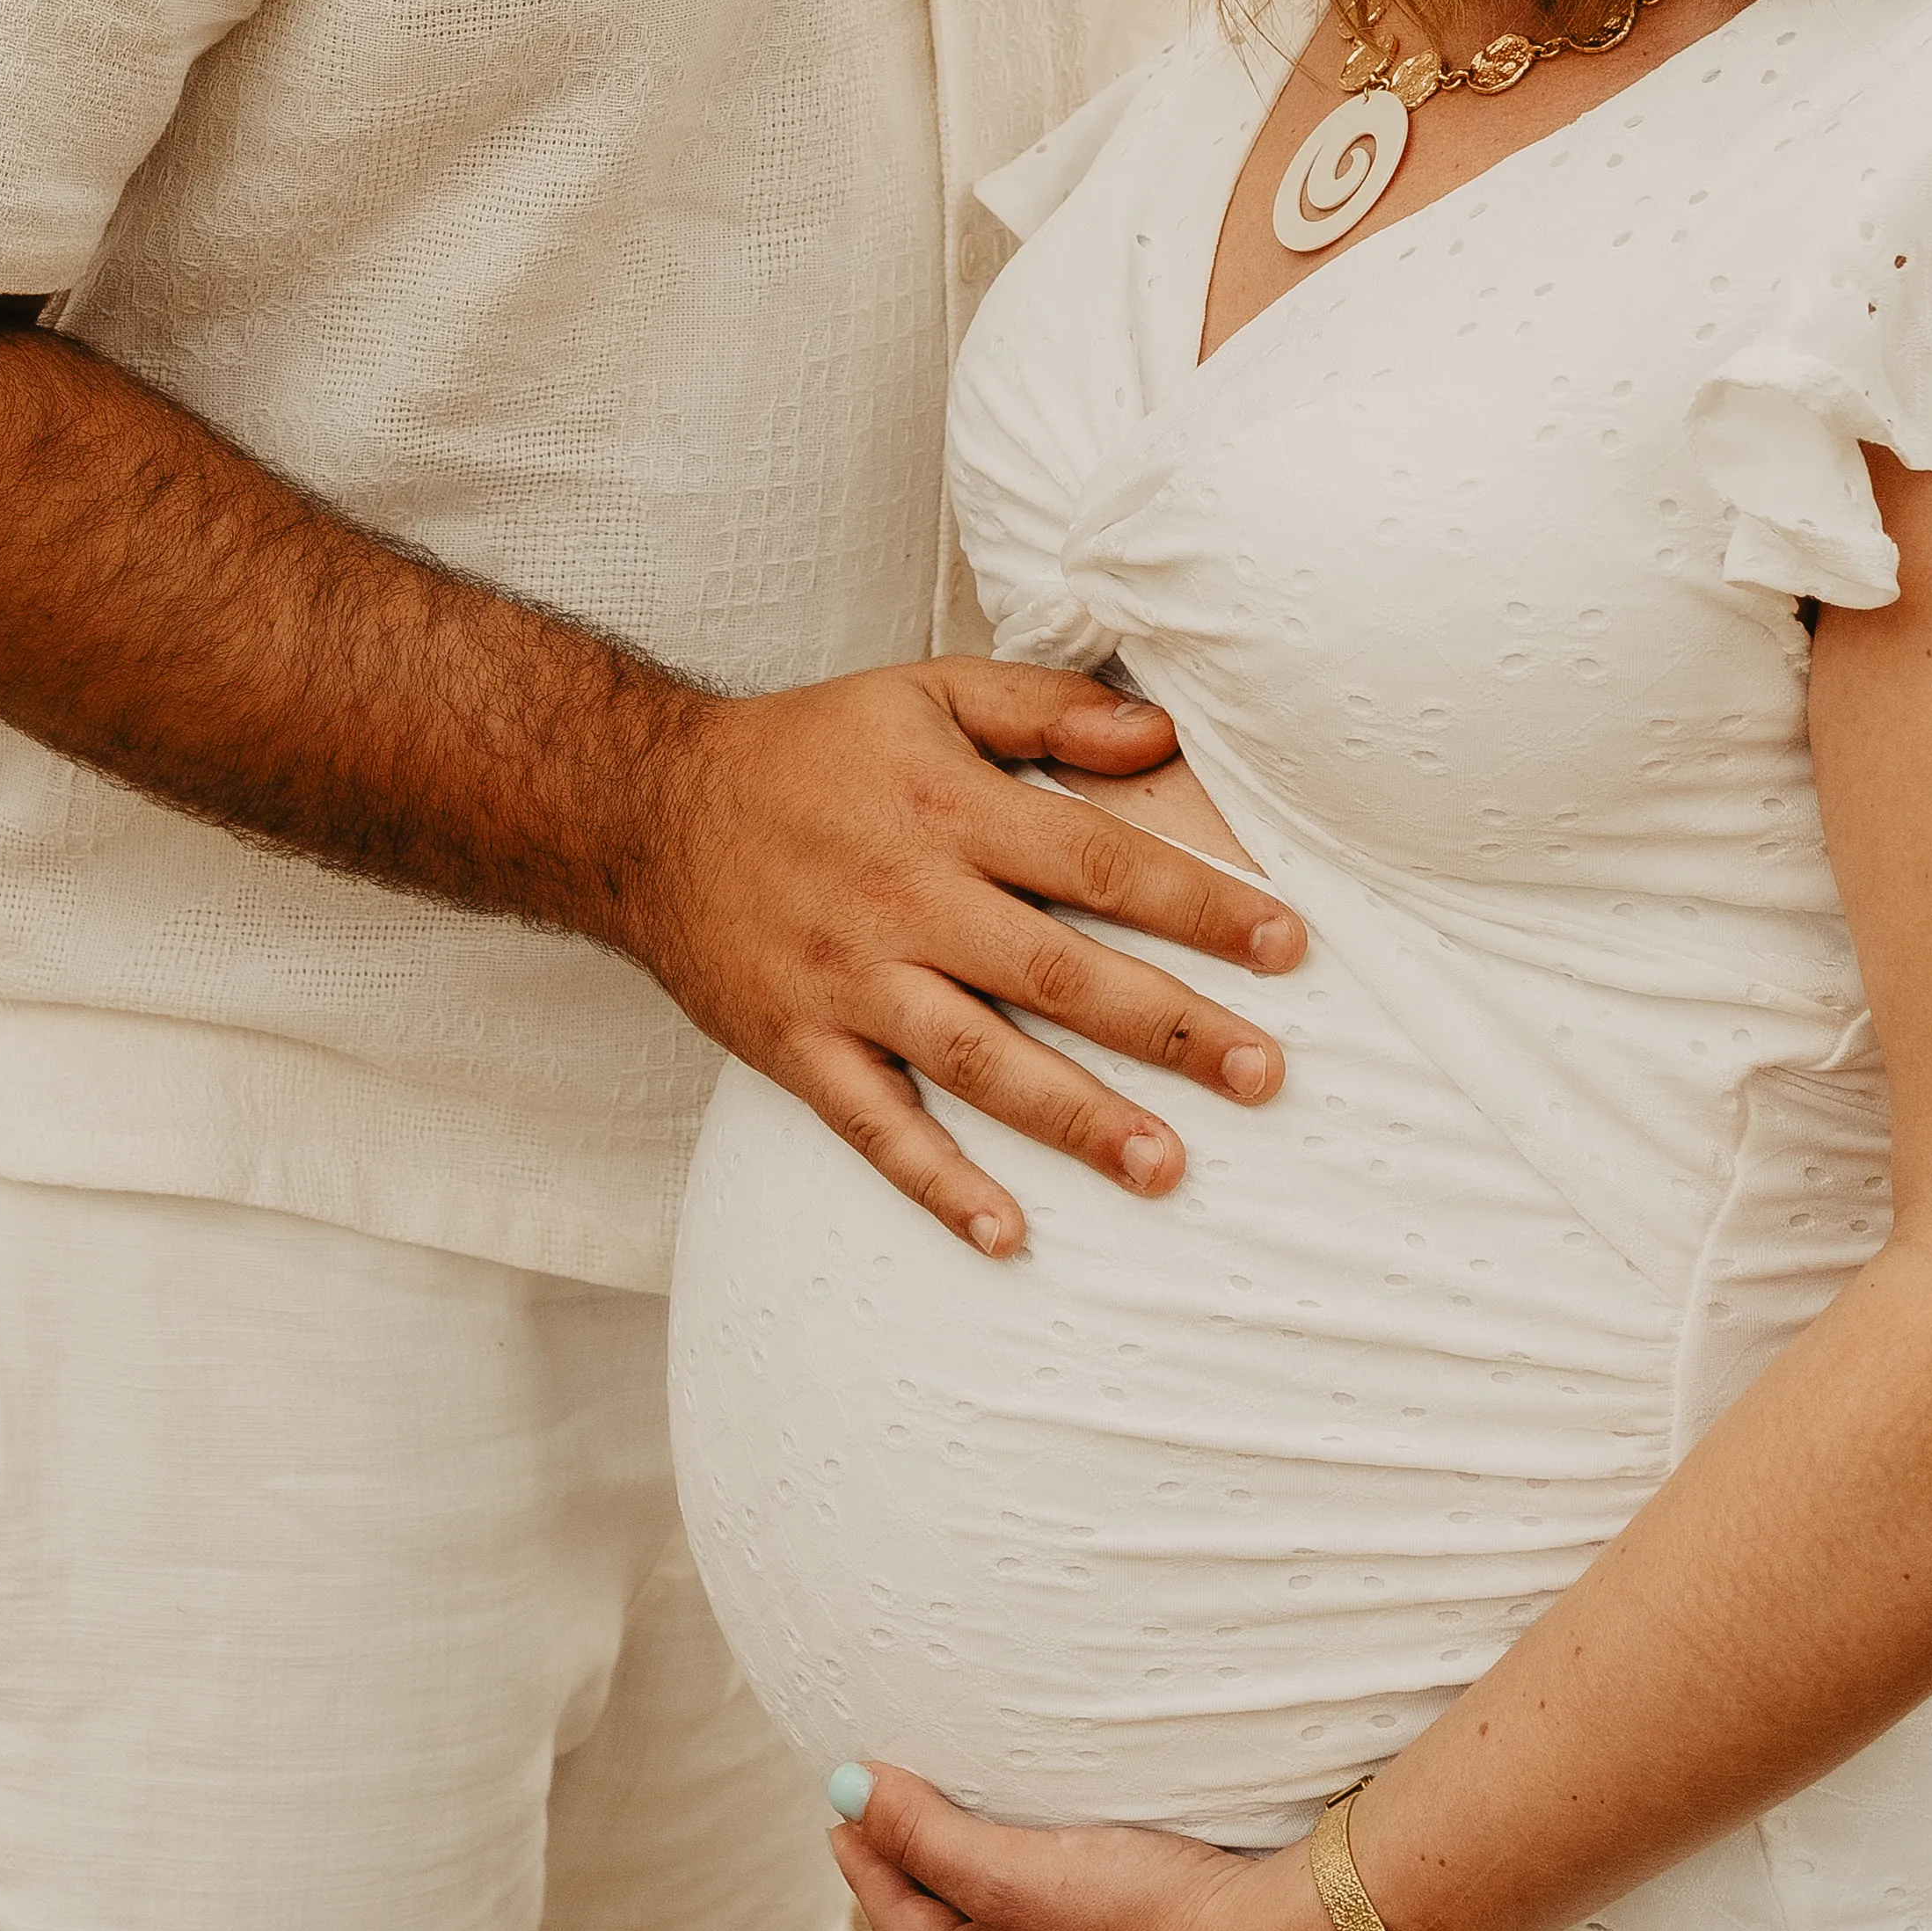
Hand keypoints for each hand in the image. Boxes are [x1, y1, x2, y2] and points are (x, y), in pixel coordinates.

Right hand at [613, 662, 1301, 1254]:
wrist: (643, 810)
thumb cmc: (809, 750)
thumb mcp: (926, 693)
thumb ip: (1047, 708)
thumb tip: (1163, 735)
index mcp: (949, 810)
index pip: (1097, 862)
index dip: (1195, 905)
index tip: (1288, 945)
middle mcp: (904, 900)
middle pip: (1056, 972)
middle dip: (1167, 1027)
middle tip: (1266, 1075)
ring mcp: (848, 983)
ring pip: (977, 1061)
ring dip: (1075, 1117)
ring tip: (1167, 1167)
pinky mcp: (797, 1048)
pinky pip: (875, 1128)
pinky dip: (938, 1185)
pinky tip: (1009, 1236)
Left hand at [830, 1761, 1368, 1930]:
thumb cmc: (1147, 1919)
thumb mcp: (1017, 1873)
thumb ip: (930, 1836)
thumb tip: (850, 1793)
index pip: (897, 1918)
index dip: (865, 1857)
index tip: (843, 1807)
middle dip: (917, 1888)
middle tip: (893, 1831)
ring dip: (984, 1909)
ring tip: (972, 1863)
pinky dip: (1048, 1927)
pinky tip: (1072, 1910)